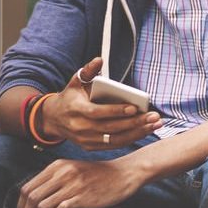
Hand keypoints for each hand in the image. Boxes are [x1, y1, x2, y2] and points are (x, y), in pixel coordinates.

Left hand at [14, 154, 149, 207]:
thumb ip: (54, 179)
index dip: (20, 205)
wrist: (124, 174)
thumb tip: (35, 199)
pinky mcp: (82, 197)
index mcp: (57, 166)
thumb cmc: (99, 175)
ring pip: (42, 206)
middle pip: (31, 197)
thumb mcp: (73, 170)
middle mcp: (62, 173)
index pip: (27, 187)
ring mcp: (72, 185)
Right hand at [41, 58, 160, 148]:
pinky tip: (144, 131)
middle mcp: (80, 127)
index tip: (134, 108)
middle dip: (134, 123)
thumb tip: (99, 60)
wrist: (53, 119)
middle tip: (154, 117)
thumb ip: (88, 71)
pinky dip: (129, 139)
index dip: (115, 111)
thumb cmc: (70, 97)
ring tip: (155, 125)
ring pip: (114, 139)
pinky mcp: (90, 146)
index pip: (97, 113)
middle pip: (110, 128)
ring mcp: (85, 139)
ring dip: (137, 133)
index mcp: (76, 110)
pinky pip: (113, 145)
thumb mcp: (75, 82)